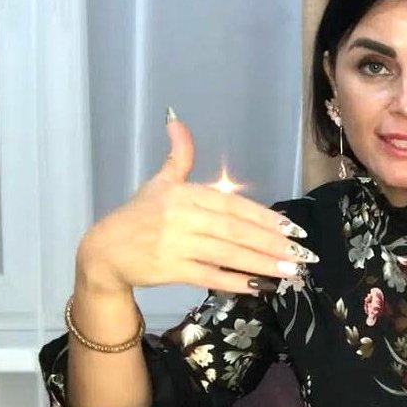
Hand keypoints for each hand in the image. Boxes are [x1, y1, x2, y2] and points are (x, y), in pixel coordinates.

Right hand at [76, 114, 313, 296]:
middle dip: (272, 243)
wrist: (103, 251)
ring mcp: (176, 246)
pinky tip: (261, 286)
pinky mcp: (171, 271)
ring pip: (227, 255)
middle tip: (302, 253)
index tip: (293, 228)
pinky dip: (236, 282)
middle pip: (235, 231)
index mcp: (183, 194)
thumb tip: (176, 119)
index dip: (264, 217)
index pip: (233, 206)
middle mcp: (181, 218)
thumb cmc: (138, 216)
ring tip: (291, 271)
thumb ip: (178, 156)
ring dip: (262, 264)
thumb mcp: (159, 183)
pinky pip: (210, 277)